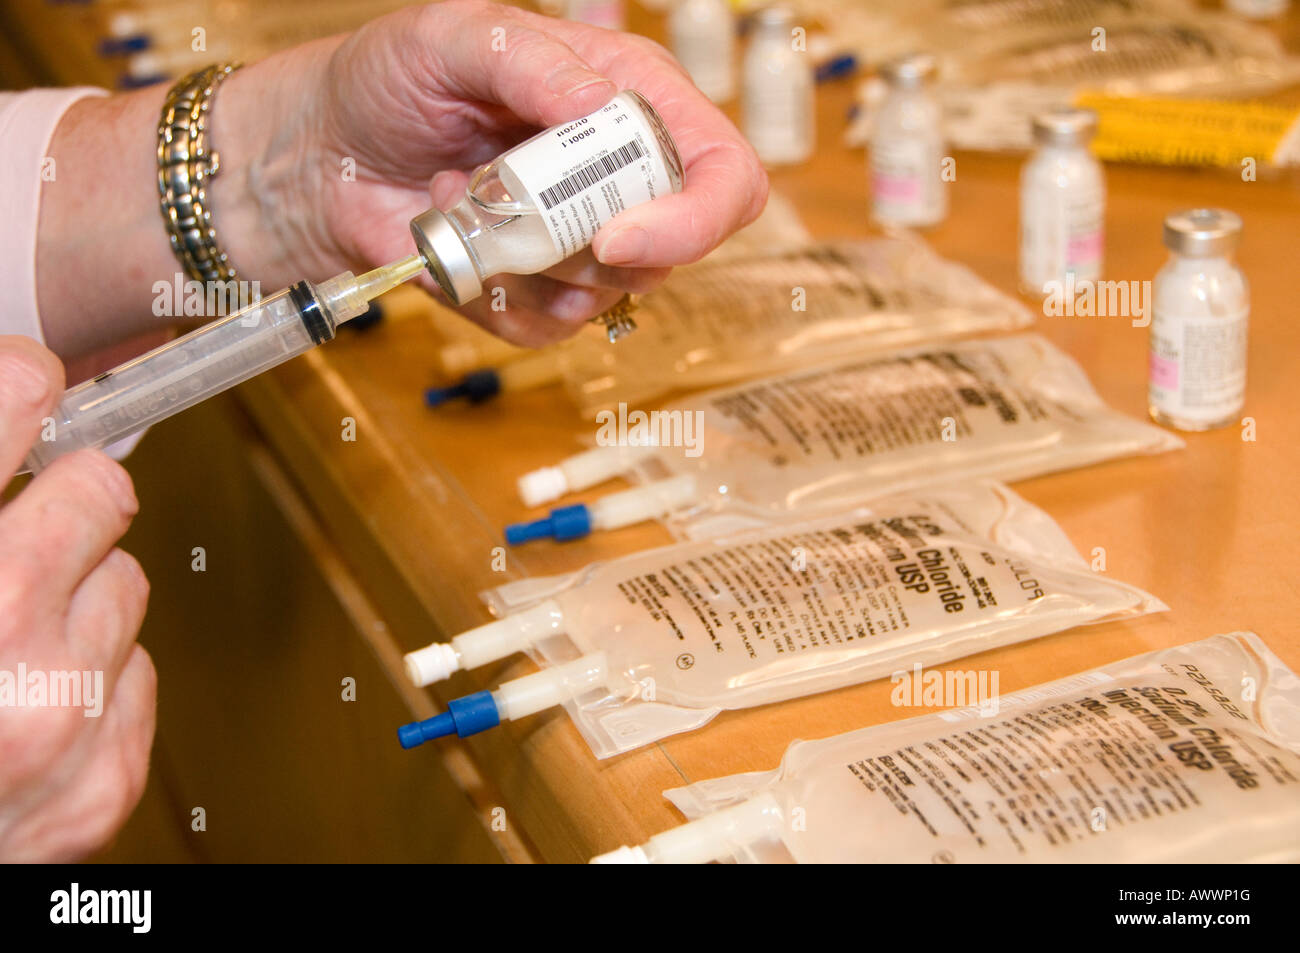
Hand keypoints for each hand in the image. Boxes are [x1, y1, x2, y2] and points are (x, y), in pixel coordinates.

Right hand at [0, 337, 154, 860]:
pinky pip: (137, 672)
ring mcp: (62, 719)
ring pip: (127, 585)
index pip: (3, 404)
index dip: (18, 383)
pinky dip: (93, 676)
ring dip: (78, 598)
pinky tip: (28, 703)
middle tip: (20, 528)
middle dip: (64, 500)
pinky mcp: (105, 779)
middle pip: (102, 490)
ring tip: (5, 640)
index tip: (28, 383)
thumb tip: (9, 403)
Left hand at [217, 0, 768, 344]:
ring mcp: (582, 240)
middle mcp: (621, 176)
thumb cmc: (388, 81)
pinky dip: (493, 292)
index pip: (724, 173)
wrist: (322, 156)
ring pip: (610, 295)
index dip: (695, 217)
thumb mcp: (457, 37)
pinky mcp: (538, 293)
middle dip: (592, 246)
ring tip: (465, 199)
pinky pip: (549, 326)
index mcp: (631, 99)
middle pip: (674, 248)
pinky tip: (455, 241)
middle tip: (508, 207)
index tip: (619, 237)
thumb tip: (603, 105)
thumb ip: (536, 61)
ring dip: (527, 259)